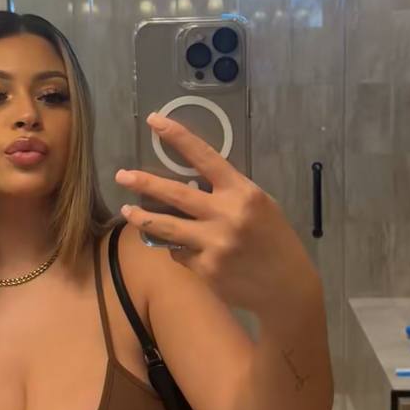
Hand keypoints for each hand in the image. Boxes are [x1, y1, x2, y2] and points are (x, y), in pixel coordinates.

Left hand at [115, 112, 320, 315]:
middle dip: (144, 182)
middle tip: (122, 175)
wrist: (287, 288)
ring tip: (126, 211)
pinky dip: (177, 248)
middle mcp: (226, 215)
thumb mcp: (260, 206)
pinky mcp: (205, 269)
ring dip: (142, 218)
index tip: (155, 121)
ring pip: (165, 227)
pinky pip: (179, 253)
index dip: (178, 136)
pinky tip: (185, 248)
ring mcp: (213, 244)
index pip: (205, 157)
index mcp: (243, 193)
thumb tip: (191, 181)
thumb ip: (229, 193)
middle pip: (175, 194)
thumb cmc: (274, 240)